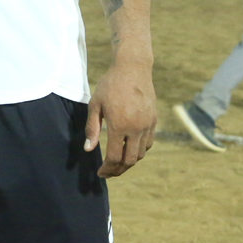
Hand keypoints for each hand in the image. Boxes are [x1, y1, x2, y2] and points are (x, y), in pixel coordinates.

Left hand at [85, 61, 156, 177]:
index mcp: (119, 125)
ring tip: (117, 163)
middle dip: (118, 170)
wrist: (132, 69)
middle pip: (130, 160)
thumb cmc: (110, 85)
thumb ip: (92, 128)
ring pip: (141, 154)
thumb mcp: (95, 105)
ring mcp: (147, 125)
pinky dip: (139, 151)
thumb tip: (88, 149)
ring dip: (129, 162)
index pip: (114, 157)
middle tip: (108, 173)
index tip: (100, 173)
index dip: (107, 169)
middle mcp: (136, 128)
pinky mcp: (153, 121)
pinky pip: (148, 143)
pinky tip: (129, 149)